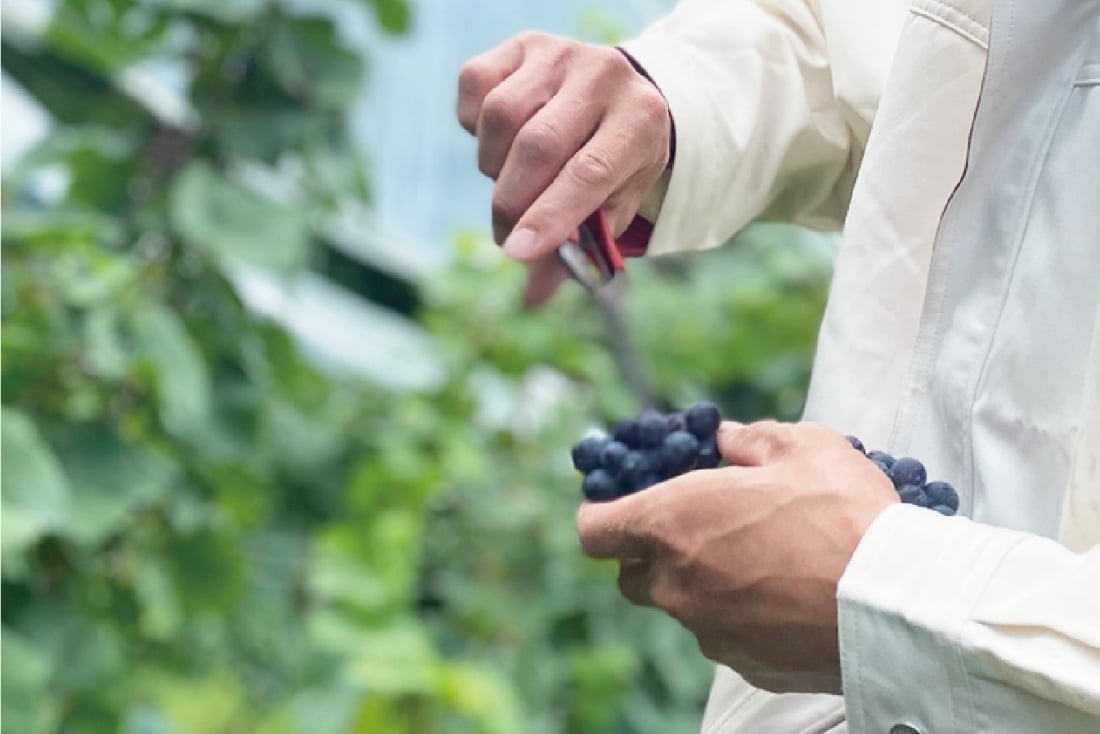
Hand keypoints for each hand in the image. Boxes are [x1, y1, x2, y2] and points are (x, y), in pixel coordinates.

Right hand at [456, 32, 671, 298]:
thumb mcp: (614, 205)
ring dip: (494, 165)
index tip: (517, 252)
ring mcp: (560, 53)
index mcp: (641, 120)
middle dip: (512, 203)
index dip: (550, 216)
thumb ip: (578, 248)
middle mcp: (604, 75)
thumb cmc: (617, 161)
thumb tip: (534, 298)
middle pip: (538, 146)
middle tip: (510, 237)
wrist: (624, 93)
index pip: (589, 172)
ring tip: (515, 179)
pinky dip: (475, 124)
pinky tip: (502, 139)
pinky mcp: (522, 43)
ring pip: (500, 116)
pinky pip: (476, 86)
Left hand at [575, 421, 897, 693]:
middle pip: (632, 573)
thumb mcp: (803, 447)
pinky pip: (723, 635)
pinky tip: (784, 597)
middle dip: (653, 552)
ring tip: (760, 561)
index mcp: (673, 521)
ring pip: (681, 606)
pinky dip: (739, 616)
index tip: (621, 506)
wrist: (895, 603)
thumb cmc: (844, 514)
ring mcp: (706, 629)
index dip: (602, 516)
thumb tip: (728, 439)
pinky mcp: (742, 662)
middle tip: (700, 529)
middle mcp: (676, 582)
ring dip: (701, 584)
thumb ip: (751, 439)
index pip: (595, 530)